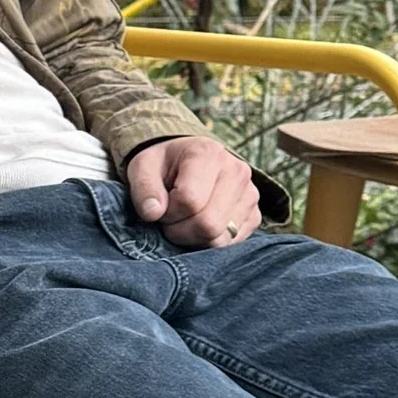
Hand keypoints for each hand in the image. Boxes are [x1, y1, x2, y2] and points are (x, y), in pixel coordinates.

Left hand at [126, 135, 263, 248]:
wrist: (187, 162)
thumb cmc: (163, 166)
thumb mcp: (143, 168)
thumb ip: (144, 189)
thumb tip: (153, 213)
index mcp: (208, 153)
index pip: (189, 200)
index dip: (167, 213)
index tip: (160, 207)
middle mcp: (236, 171)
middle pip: (208, 223)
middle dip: (180, 230)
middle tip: (170, 219)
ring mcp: (250, 194)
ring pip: (220, 238)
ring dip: (194, 238)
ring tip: (184, 220)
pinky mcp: (255, 215)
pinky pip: (232, 244)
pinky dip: (210, 242)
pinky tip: (200, 225)